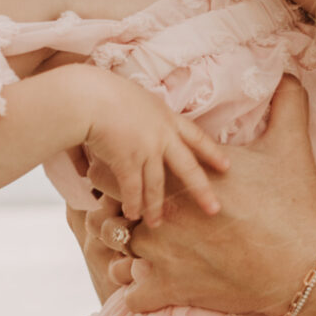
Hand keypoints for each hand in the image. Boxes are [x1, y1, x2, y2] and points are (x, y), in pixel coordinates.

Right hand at [76, 67, 227, 225]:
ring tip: (156, 223)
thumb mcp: (134, 98)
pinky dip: (133, 203)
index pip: (196, 136)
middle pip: (188, 167)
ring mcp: (147, 149)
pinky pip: (133, 189)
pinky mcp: (128, 161)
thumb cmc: (103, 92)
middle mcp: (162, 134)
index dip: (212, 152)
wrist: (89, 97)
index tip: (226, 166)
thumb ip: (140, 115)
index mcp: (166, 116)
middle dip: (202, 190)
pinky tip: (132, 215)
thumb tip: (130, 127)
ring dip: (156, 206)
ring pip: (157, 184)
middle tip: (214, 209)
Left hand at [111, 76, 315, 315]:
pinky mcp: (169, 288)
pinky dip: (138, 290)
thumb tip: (291, 75)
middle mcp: (164, 208)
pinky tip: (151, 284)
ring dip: (123, 248)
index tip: (132, 170)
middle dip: (115, 205)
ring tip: (137, 249)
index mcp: (183, 171)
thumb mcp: (292, 146)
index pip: (125, 157)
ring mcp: (162, 251)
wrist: (306, 264)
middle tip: (128, 211)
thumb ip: (287, 105)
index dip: (122, 163)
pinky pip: (130, 293)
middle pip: (107, 200)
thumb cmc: (296, 205)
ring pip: (114, 247)